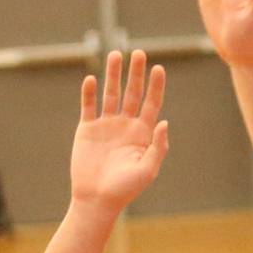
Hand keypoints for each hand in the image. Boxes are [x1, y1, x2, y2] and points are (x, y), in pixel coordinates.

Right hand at [69, 50, 169, 213]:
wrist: (97, 199)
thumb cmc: (125, 189)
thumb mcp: (147, 170)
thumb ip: (158, 146)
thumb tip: (165, 122)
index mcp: (142, 134)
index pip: (151, 104)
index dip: (156, 87)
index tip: (159, 69)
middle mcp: (125, 125)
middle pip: (132, 93)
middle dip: (135, 74)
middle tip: (139, 53)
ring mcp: (106, 125)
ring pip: (110, 94)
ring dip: (113, 75)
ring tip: (116, 55)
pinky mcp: (87, 129)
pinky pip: (89, 106)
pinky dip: (89, 93)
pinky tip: (91, 79)